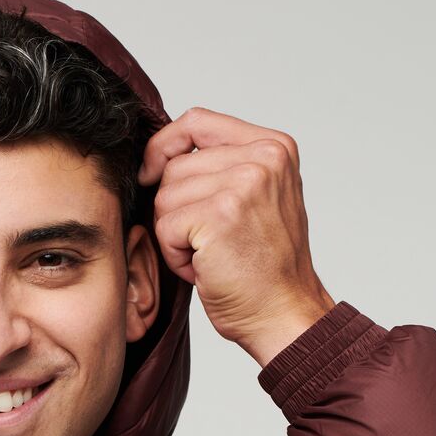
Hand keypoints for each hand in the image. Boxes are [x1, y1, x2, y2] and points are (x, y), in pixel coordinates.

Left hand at [137, 106, 334, 365]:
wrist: (284, 314)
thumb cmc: (264, 269)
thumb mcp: (256, 200)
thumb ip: (223, 167)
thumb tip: (158, 156)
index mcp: (274, 147)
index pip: (197, 121)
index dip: (164, 146)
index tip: (151, 172)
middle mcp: (263, 158)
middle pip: (174, 166)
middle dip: (176, 209)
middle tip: (209, 242)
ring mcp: (243, 184)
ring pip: (165, 197)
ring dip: (175, 235)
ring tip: (210, 255)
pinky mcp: (220, 215)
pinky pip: (165, 227)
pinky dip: (175, 255)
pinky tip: (204, 268)